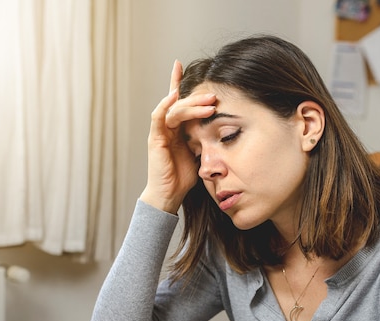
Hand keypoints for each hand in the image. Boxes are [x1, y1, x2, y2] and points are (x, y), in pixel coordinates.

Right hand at [140, 60, 215, 212]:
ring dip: (191, 103)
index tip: (182, 65)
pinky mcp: (155, 138)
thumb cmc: (183, 178)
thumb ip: (205, 139)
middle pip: (181, 104)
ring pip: (174, 108)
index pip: (179, 102)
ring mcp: (160, 131)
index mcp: (177, 129)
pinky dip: (166, 105)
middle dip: (197, 98)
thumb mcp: (200, 154)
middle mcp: (167, 126)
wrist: (169, 195)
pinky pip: (158, 116)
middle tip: (215, 94)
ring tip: (209, 102)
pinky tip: (174, 96)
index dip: (178, 82)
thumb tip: (224, 129)